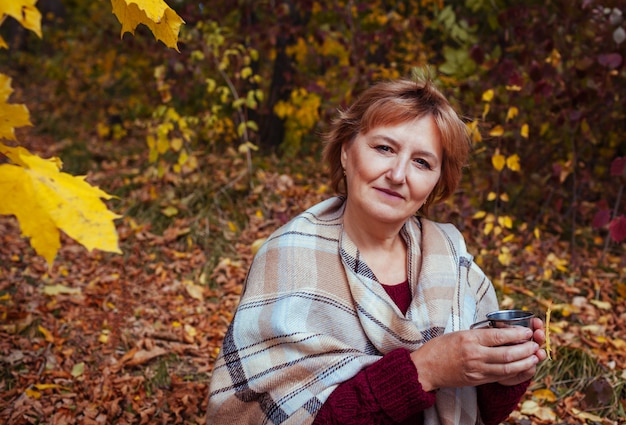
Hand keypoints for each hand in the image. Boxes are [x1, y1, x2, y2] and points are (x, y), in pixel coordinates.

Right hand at [410, 324, 543, 391]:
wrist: (426, 368)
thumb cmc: (440, 347)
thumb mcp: (459, 333)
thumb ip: (480, 334)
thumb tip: (502, 331)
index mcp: (469, 338)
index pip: (499, 336)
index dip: (517, 334)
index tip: (527, 331)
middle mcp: (474, 354)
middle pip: (507, 354)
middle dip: (525, 349)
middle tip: (535, 344)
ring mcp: (476, 369)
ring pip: (507, 368)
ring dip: (524, 363)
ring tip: (534, 357)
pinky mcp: (477, 380)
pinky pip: (500, 377)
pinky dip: (514, 373)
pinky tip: (522, 368)